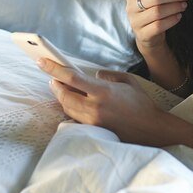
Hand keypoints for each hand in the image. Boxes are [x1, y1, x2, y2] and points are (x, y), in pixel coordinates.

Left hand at [37, 58, 167, 146]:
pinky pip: (75, 118)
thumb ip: (108, 75)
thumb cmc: (141, 103)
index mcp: (104, 92)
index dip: (54, 69)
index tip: (42, 62)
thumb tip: (94, 75)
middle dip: (55, 84)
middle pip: (64, 95)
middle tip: (52, 77)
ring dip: (61, 97)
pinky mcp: (94, 131)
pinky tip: (72, 101)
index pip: (72, 78)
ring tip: (60, 87)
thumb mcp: (128, 81)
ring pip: (67, 108)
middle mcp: (95, 107)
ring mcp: (93, 121)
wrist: (151, 129)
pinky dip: (70, 108)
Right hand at [125, 0, 191, 50]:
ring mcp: (135, 21)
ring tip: (184, 4)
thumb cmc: (152, 9)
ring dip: (175, 7)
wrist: (148, 34)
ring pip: (158, 12)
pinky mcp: (142, 34)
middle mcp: (130, 6)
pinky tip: (179, 16)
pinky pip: (159, 25)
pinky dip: (172, 19)